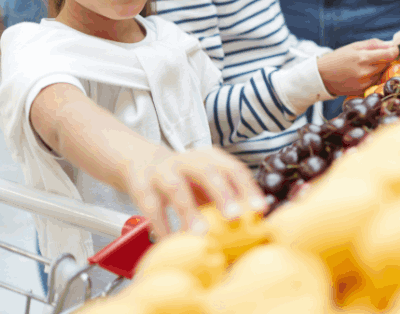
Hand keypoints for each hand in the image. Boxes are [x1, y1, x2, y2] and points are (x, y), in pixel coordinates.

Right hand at [124, 146, 266, 239]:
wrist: (140, 160)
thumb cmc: (184, 178)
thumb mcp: (205, 183)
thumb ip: (226, 199)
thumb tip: (254, 226)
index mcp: (209, 158)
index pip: (234, 169)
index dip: (248, 188)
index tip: (260, 210)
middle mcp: (188, 161)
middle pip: (208, 172)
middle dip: (223, 194)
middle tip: (236, 218)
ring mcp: (163, 171)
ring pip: (176, 188)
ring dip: (189, 211)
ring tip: (200, 234)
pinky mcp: (141, 184)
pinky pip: (151, 205)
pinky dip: (161, 225)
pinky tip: (170, 241)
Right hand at [317, 39, 398, 95]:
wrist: (322, 76)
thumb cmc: (338, 58)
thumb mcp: (354, 46)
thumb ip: (373, 44)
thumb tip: (390, 44)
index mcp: (363, 58)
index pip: (389, 55)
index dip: (394, 50)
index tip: (393, 48)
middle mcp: (365, 72)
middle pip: (387, 64)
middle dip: (385, 58)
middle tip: (377, 55)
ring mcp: (364, 83)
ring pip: (382, 73)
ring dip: (379, 68)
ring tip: (366, 65)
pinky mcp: (363, 90)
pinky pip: (375, 81)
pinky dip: (373, 76)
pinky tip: (363, 73)